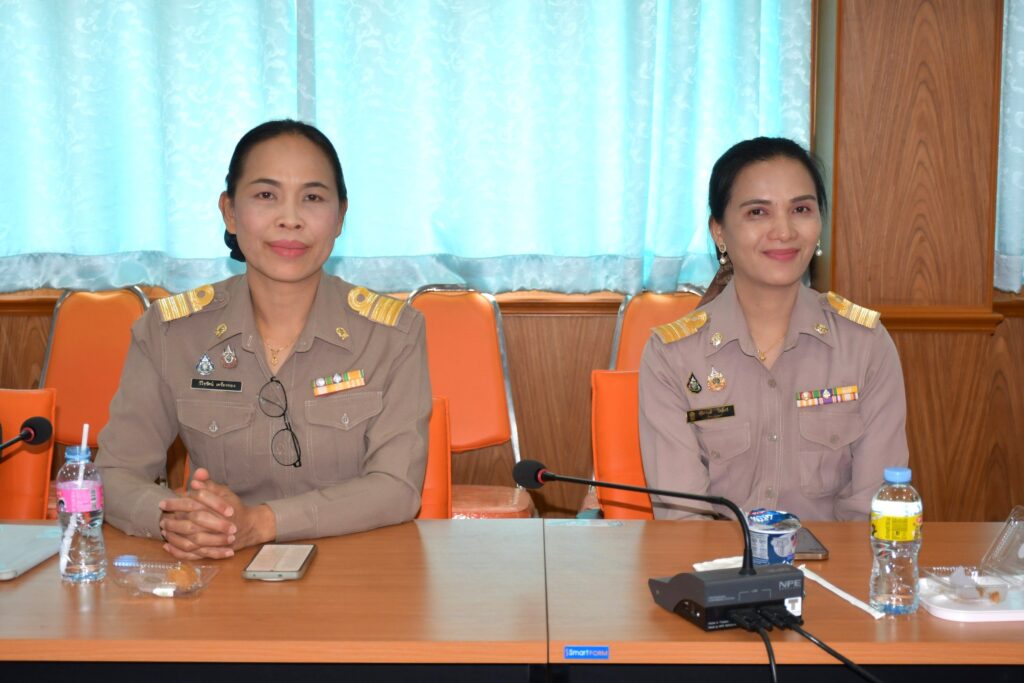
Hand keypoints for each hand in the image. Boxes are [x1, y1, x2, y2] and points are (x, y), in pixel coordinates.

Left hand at [160, 468, 276, 558]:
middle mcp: (220, 523)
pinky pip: (194, 554)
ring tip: (164, 531)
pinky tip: (168, 546)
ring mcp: (217, 540)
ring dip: (175, 536)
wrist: (249, 527)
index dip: (179, 501)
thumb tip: (197, 474)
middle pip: (194, 521)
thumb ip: (209, 484)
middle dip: (174, 520)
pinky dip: (179, 552)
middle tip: (162, 519)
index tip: (163, 502)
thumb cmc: (234, 507)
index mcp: (222, 507)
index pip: (198, 501)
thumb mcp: (224, 492)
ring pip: (193, 540)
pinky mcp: (214, 551)